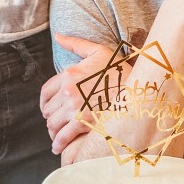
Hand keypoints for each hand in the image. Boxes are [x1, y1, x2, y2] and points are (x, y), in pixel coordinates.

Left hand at [39, 36, 118, 154]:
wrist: (138, 86)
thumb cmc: (119, 68)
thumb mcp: (98, 51)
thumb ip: (75, 44)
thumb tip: (57, 36)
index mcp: (69, 74)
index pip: (45, 92)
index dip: (45, 103)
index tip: (49, 108)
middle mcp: (69, 91)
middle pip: (48, 110)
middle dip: (51, 117)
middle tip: (56, 123)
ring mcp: (75, 108)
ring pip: (53, 124)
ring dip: (53, 131)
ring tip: (57, 135)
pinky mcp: (84, 123)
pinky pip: (63, 136)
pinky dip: (58, 143)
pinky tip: (57, 147)